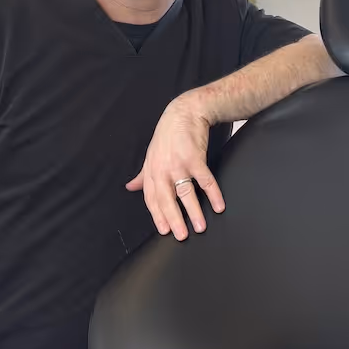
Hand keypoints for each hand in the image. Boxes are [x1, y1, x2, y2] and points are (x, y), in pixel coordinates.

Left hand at [126, 94, 224, 239]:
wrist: (185, 113)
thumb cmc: (168, 136)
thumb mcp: (150, 155)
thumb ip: (142, 175)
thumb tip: (130, 187)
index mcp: (152, 171)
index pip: (152, 198)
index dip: (158, 216)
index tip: (165, 231)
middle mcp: (163, 169)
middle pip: (167, 199)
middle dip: (173, 219)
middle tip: (181, 236)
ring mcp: (179, 163)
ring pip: (186, 192)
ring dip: (193, 211)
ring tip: (200, 227)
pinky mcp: (195, 158)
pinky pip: (205, 180)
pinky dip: (213, 194)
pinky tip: (218, 206)